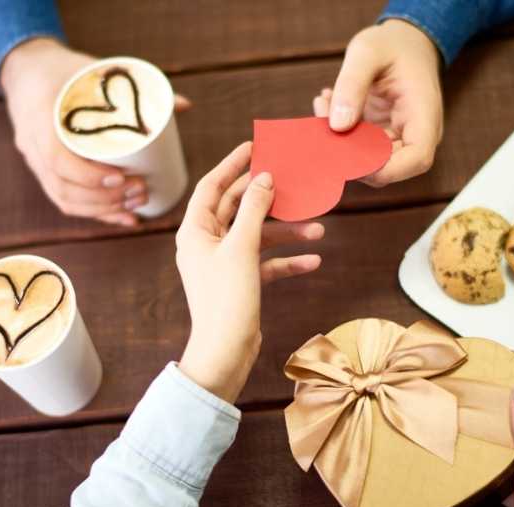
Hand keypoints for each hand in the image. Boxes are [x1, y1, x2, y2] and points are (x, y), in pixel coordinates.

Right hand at [0, 38, 190, 225]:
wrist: (27, 69)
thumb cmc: (66, 69)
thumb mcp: (95, 69)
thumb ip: (137, 87)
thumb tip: (184, 106)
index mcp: (41, 118)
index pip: (58, 159)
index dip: (88, 175)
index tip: (121, 178)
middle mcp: (33, 145)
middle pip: (65, 187)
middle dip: (106, 198)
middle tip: (141, 192)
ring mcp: (36, 161)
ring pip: (65, 199)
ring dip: (104, 210)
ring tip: (138, 205)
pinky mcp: (45, 171)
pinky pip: (67, 201)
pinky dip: (97, 213)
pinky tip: (124, 219)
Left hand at [176, 142, 323, 402]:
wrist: (225, 352)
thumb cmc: (226, 299)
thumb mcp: (242, 248)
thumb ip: (254, 209)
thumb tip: (264, 178)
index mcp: (195, 230)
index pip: (212, 186)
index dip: (232, 165)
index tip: (253, 146)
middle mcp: (206, 243)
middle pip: (238, 209)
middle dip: (268, 199)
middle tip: (292, 179)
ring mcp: (223, 263)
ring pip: (257, 236)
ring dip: (286, 233)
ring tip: (318, 229)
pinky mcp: (239, 282)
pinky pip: (265, 263)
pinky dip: (286, 261)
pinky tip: (313, 261)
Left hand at [313, 20, 442, 186]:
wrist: (405, 43)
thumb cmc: (392, 44)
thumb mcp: (367, 51)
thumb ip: (352, 84)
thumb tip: (338, 125)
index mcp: (424, 114)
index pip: (416, 159)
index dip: (384, 167)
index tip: (347, 152)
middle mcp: (415, 134)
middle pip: (387, 167)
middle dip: (349, 150)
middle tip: (323, 115)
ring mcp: (398, 139)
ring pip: (367, 160)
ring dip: (339, 139)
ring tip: (325, 101)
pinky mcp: (381, 138)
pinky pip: (358, 147)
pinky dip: (339, 131)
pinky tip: (328, 102)